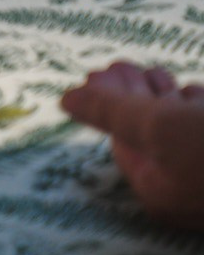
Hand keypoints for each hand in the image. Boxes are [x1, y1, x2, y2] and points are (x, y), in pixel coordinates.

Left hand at [61, 63, 203, 228]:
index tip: (108, 67)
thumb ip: (112, 111)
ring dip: (169, 99)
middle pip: (150, 134)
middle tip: (133, 65)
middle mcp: (185, 189)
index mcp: (158, 189)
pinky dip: (198, 109)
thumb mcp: (158, 126)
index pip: (121, 139)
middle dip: (138, 95)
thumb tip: (65, 101)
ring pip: (182, 131)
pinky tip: (198, 94)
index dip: (111, 100)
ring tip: (165, 78)